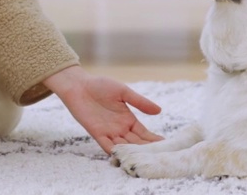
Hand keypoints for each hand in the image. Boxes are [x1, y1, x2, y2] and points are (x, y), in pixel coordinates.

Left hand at [45, 66, 162, 153]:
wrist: (79, 85)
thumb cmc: (100, 85)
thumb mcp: (124, 92)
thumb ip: (140, 102)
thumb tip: (159, 111)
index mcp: (129, 119)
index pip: (144, 134)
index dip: (154, 140)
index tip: (167, 146)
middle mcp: (120, 129)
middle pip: (136, 143)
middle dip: (147, 151)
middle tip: (159, 158)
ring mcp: (109, 132)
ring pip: (124, 147)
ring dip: (133, 154)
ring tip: (144, 161)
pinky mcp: (97, 133)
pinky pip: (107, 146)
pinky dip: (115, 152)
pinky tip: (124, 158)